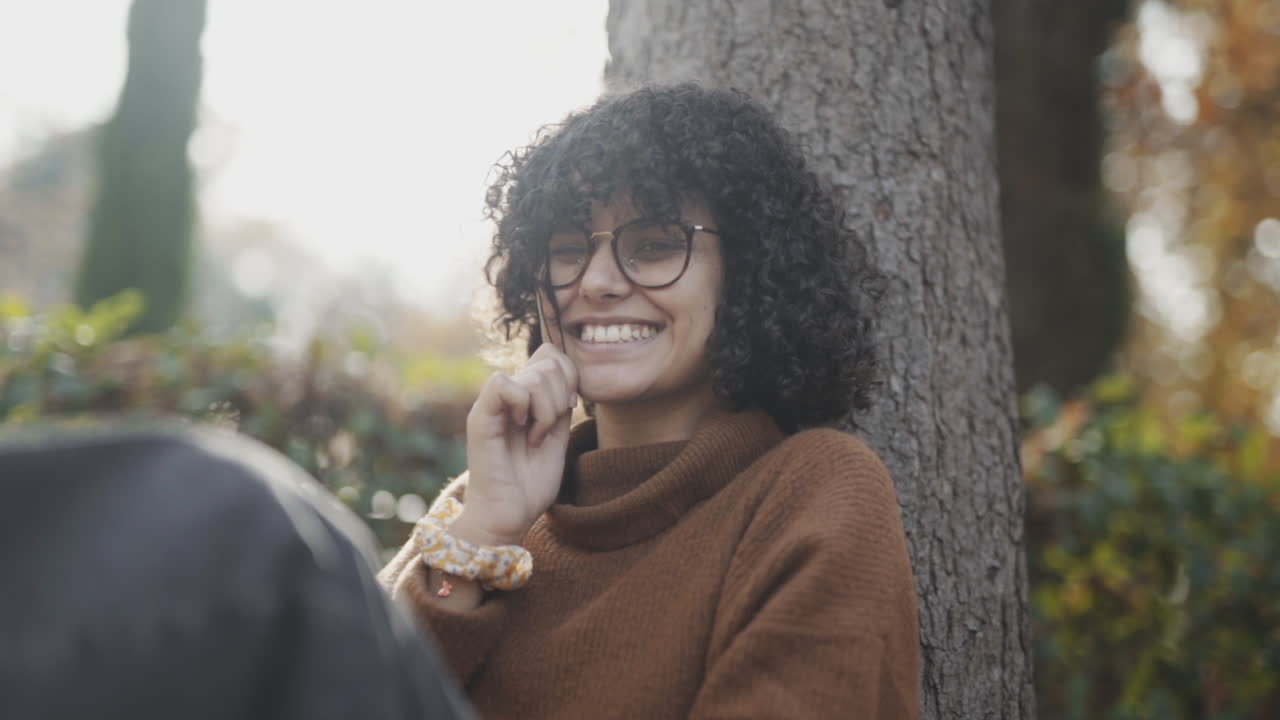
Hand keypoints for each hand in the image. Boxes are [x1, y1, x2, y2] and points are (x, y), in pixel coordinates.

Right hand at [454, 343, 578, 546]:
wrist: (508, 516)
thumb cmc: (530, 485)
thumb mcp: (558, 439)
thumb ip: (561, 408)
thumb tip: (571, 377)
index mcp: (526, 398)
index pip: (550, 355)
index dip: (569, 374)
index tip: (570, 407)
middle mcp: (508, 396)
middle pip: (548, 360)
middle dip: (563, 394)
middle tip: (551, 427)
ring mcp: (493, 404)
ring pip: (534, 373)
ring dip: (547, 409)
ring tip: (537, 436)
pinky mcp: (480, 417)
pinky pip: (503, 384)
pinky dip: (524, 405)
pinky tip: (523, 429)